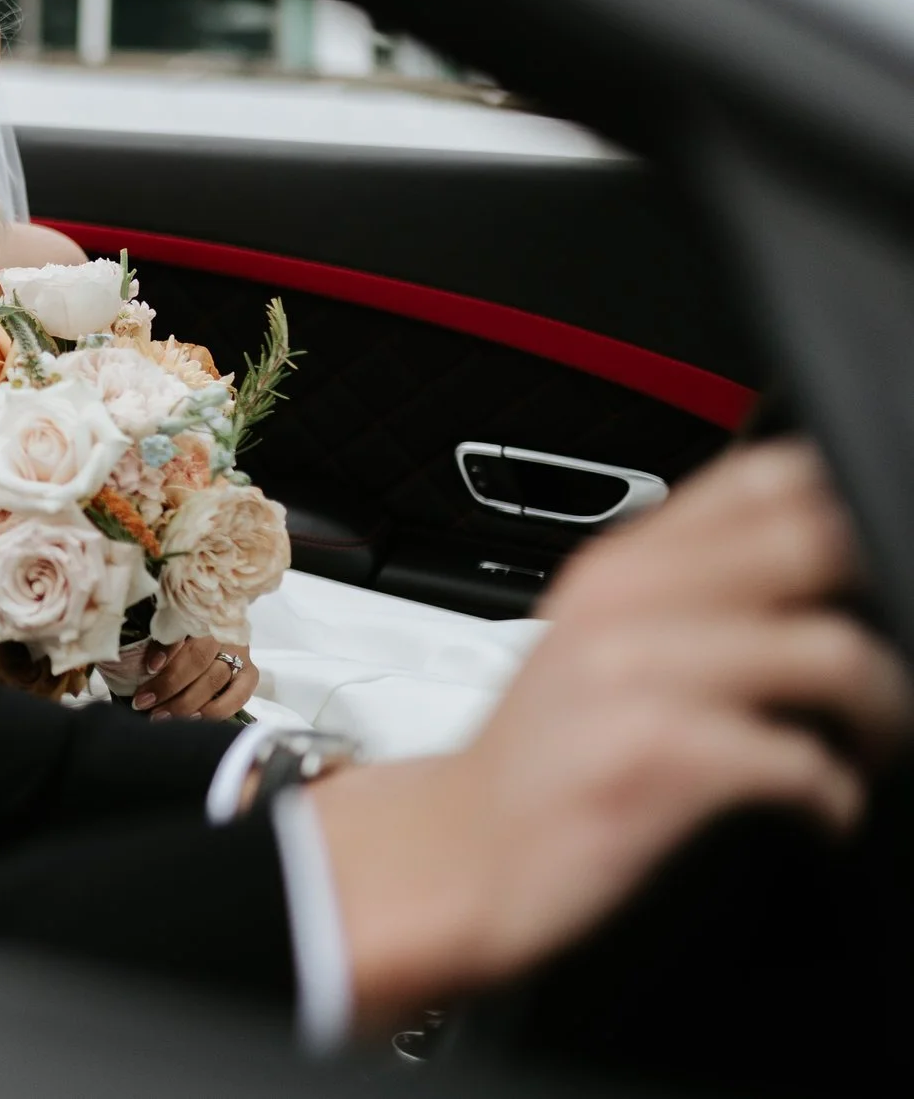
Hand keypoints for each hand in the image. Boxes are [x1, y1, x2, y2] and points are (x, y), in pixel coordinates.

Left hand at [134, 636, 256, 719]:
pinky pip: (238, 696)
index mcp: (198, 615)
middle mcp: (220, 632)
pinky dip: (216, 709)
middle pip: (198, 659)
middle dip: (168, 685)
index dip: (167, 649)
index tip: (149, 667)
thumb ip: (154, 641)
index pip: (183, 630)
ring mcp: (238, 652)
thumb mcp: (167, 630)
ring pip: (214, 679)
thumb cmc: (182, 636)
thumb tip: (127, 662)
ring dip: (186, 702)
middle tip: (144, 703)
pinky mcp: (250, 673)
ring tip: (162, 716)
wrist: (217, 635)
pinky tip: (195, 718)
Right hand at [310, 441, 911, 1031]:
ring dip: (880, 710)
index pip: (765, 479)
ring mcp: (638, 676)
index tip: (863, 578)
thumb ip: (676, 585)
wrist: (459, 852)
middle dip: (880, 612)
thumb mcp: (590, 638)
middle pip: (813, 546)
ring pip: (829, 652)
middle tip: (879, 671)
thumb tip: (809, 557)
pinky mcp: (657, 759)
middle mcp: (625, 604)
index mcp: (618, 566)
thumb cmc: (540, 755)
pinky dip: (835, 796)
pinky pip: (804, 761)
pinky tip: (818, 808)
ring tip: (867, 742)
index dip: (842, 516)